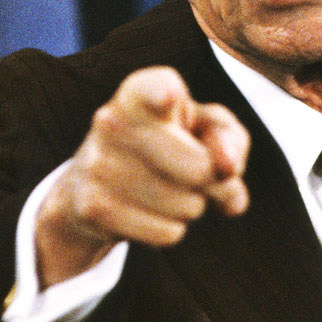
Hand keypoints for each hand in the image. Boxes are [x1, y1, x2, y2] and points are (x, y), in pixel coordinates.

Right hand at [35, 67, 249, 286]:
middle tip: (194, 171)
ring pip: (189, 206)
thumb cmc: (168, 144)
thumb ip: (230, 138)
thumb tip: (227, 167)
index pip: (155, 89)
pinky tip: (147, 211)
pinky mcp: (91, 207)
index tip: (169, 98)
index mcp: (140, 92)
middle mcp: (111, 121)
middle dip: (212, 180)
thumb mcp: (206, 128)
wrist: (94, 183)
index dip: (165, 95)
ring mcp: (97, 164)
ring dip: (192, 206)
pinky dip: (171, 229)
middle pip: (201, 168)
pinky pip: (168, 232)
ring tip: (166, 189)